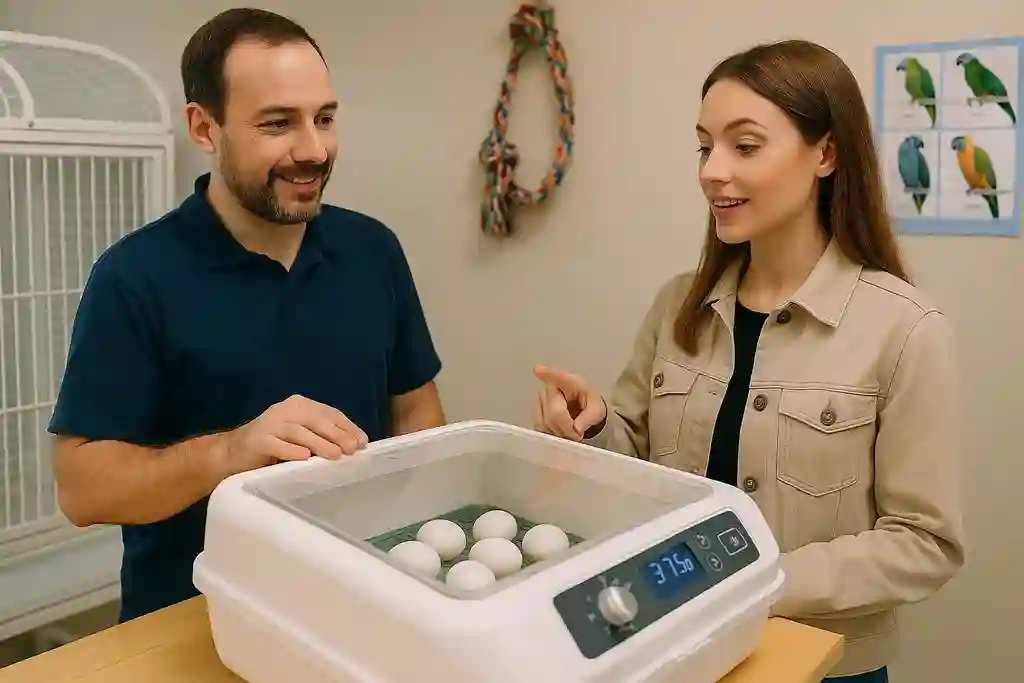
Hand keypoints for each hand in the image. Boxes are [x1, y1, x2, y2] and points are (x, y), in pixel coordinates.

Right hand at [219, 394, 368, 474]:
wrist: (233, 453)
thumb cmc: (274, 446)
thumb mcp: (301, 436)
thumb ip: (321, 436)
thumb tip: (353, 445)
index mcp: (299, 405)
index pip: (329, 413)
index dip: (347, 426)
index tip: (362, 442)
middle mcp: (285, 409)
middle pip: (316, 420)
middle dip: (337, 435)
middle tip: (353, 450)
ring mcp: (270, 423)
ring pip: (300, 431)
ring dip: (320, 443)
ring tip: (336, 456)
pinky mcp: (258, 439)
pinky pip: (278, 444)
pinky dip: (292, 451)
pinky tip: (305, 458)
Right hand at [532, 365, 606, 440]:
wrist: (584, 412)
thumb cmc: (591, 406)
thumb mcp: (597, 411)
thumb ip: (588, 418)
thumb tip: (576, 429)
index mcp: (571, 382)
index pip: (557, 376)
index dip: (546, 374)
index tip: (537, 370)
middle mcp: (552, 387)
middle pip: (554, 412)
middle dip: (566, 428)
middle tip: (577, 434)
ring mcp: (541, 398)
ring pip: (544, 422)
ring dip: (558, 432)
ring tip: (569, 433)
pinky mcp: (536, 411)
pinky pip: (539, 426)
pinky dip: (550, 433)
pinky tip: (559, 431)